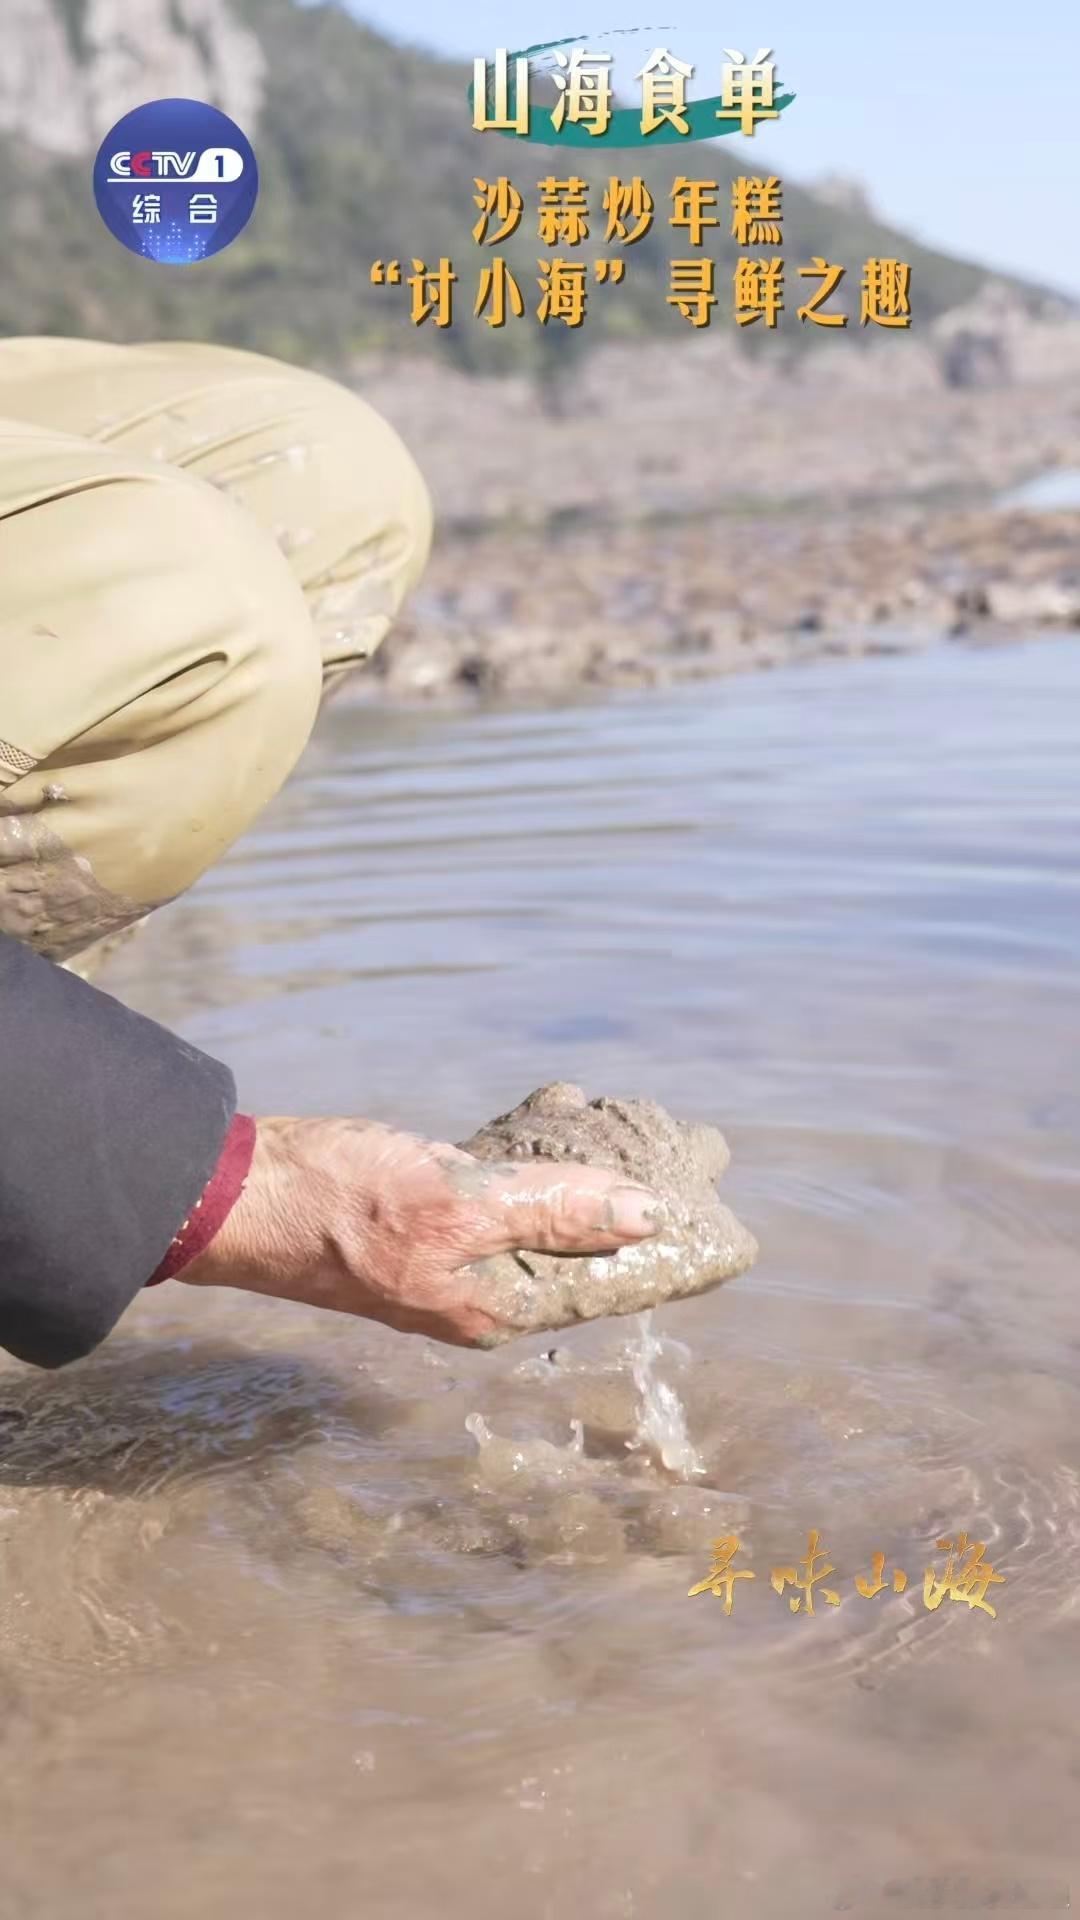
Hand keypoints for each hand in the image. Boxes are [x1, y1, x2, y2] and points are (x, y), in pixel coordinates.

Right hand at [180, 1116, 662, 1345]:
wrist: (245, 1193)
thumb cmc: (343, 1205)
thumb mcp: (459, 1204)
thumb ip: (552, 1213)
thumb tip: (645, 1219)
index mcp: (497, 1307)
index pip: (606, 1281)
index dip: (661, 1241)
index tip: (711, 1201)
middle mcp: (482, 1290)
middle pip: (582, 1246)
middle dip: (631, 1199)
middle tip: (687, 1150)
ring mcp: (455, 1252)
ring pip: (544, 1212)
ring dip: (585, 1171)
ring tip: (634, 1126)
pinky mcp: (429, 1215)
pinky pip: (503, 1189)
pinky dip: (534, 1157)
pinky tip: (560, 1117)